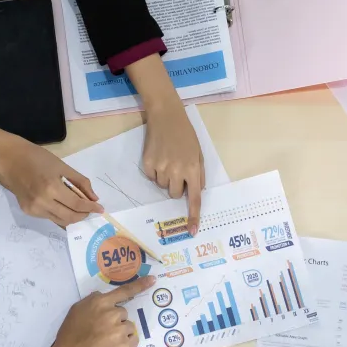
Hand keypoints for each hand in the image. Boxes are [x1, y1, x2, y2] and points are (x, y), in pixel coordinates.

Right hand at [0, 136, 101, 226]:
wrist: (9, 160)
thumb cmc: (37, 158)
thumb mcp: (62, 166)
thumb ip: (80, 182)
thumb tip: (93, 198)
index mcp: (52, 188)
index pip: (77, 204)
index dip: (90, 208)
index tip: (100, 208)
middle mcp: (42, 202)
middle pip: (70, 217)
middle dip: (83, 215)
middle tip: (90, 210)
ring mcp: (34, 209)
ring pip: (60, 221)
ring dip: (72, 217)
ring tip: (79, 210)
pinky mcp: (28, 211)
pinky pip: (49, 217)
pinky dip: (60, 215)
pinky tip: (63, 206)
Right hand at [25, 276, 156, 346]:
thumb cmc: (69, 335)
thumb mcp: (76, 310)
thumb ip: (92, 301)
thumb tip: (103, 298)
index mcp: (99, 302)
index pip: (123, 291)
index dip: (140, 285)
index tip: (153, 279)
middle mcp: (112, 312)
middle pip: (123, 313)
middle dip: (115, 320)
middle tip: (102, 332)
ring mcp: (119, 329)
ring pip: (128, 327)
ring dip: (121, 333)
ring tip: (105, 342)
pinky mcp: (124, 345)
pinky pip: (133, 340)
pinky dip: (126, 344)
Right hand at [142, 98, 204, 234]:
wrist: (166, 116)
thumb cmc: (185, 135)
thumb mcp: (198, 153)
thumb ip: (198, 174)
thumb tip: (195, 192)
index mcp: (193, 169)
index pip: (194, 198)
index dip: (193, 216)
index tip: (192, 230)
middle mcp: (177, 171)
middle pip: (174, 194)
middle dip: (176, 186)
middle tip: (176, 169)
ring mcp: (161, 167)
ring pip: (162, 186)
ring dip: (165, 177)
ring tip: (167, 158)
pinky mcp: (147, 164)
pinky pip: (151, 177)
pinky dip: (154, 171)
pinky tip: (157, 156)